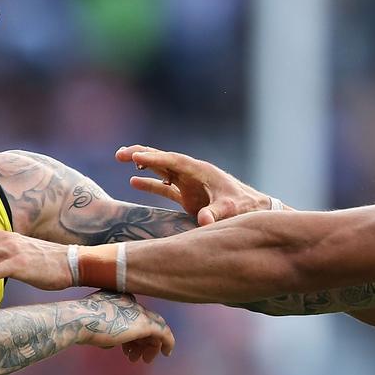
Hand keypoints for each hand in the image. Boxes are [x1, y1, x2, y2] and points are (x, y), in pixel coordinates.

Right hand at [76, 291, 174, 362]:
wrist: (80, 319)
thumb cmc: (81, 323)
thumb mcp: (94, 324)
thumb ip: (105, 330)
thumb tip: (111, 343)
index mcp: (119, 298)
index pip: (132, 317)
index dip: (131, 335)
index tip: (126, 349)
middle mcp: (132, 302)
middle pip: (144, 323)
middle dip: (142, 341)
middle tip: (136, 357)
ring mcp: (139, 312)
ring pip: (154, 329)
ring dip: (150, 347)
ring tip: (142, 360)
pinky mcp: (145, 324)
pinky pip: (164, 333)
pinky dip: (168, 342)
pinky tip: (167, 353)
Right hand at [114, 144, 279, 225]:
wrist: (255, 211)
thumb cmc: (245, 207)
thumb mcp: (231, 210)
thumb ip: (215, 214)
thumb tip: (203, 221)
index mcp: (201, 171)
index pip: (173, 161)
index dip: (155, 158)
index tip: (135, 156)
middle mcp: (193, 174)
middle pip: (164, 159)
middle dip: (143, 154)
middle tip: (119, 153)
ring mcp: (190, 184)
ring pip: (161, 169)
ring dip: (143, 164)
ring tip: (121, 158)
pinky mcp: (188, 196)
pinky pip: (164, 187)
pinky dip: (150, 184)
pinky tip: (133, 181)